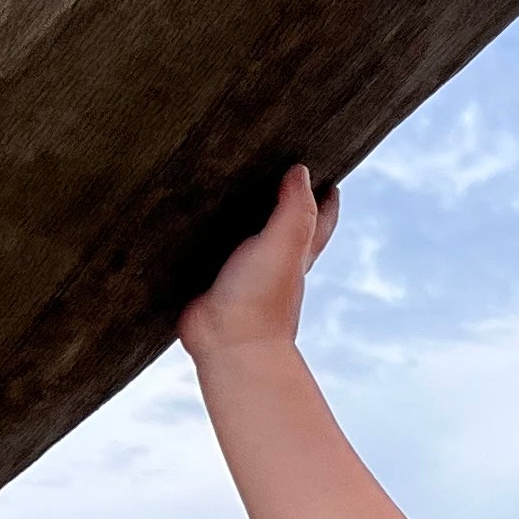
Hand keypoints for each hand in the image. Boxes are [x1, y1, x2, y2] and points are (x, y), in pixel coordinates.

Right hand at [178, 163, 337, 361]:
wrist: (227, 346)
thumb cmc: (262, 301)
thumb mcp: (285, 246)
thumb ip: (296, 210)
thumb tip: (301, 172)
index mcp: (297, 253)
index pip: (319, 219)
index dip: (326, 197)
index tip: (328, 175)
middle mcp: (273, 262)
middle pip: (286, 226)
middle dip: (286, 201)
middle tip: (278, 172)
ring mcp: (242, 273)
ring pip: (247, 238)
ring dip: (241, 218)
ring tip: (227, 187)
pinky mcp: (211, 281)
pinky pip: (210, 254)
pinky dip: (206, 239)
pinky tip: (190, 225)